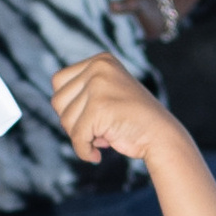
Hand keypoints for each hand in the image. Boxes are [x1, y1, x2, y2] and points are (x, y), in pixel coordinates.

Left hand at [51, 49, 183, 166]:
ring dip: (81, 136)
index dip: (68, 105)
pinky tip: (97, 155)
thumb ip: (81, 93)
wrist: (161, 136)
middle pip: (57, 101)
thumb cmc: (131, 120)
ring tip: (102, 136)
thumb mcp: (106, 95)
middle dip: (72, 122)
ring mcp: (99, 85)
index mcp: (100, 60)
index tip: (88, 116)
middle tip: (94, 130)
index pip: (58, 82)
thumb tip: (55, 101)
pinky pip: (77, 136)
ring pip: (65, 120)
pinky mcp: (99, 106)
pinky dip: (83, 150)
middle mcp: (98, 67)